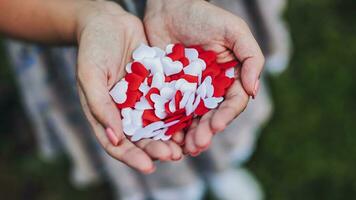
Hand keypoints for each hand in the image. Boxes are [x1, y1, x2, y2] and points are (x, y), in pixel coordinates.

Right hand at [76, 2, 181, 172]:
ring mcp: (143, 100)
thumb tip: (115, 137)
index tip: (148, 166)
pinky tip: (192, 121)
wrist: (109, 21)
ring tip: (186, 146)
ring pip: (159, 124)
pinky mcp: (158, 86)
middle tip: (173, 155)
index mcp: (106, 114)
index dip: (132, 157)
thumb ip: (100, 105)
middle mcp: (126, 111)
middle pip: (142, 138)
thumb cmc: (94, 47)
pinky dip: (180, 114)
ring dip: (171, 137)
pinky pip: (170, 103)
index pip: (118, 144)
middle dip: (157, 149)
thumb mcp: (90, 75)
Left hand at [144, 0, 264, 154]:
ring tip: (183, 148)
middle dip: (206, 132)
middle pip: (212, 115)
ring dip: (189, 135)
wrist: (167, 6)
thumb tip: (254, 89)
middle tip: (197, 145)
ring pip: (191, 119)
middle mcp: (211, 87)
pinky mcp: (168, 90)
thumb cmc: (202, 15)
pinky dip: (170, 125)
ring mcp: (189, 90)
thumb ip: (250, 56)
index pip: (233, 102)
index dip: (226, 116)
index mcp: (229, 76)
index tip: (215, 125)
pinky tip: (166, 136)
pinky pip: (170, 111)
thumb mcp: (233, 30)